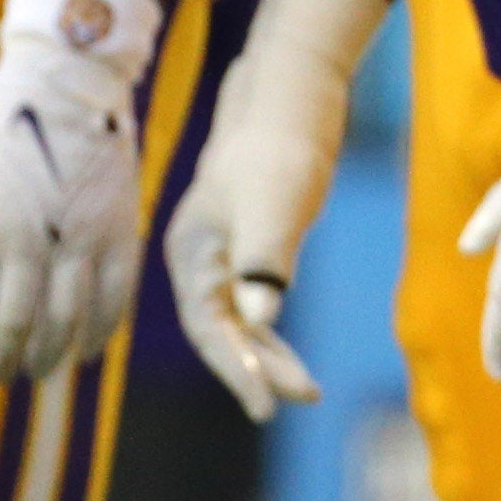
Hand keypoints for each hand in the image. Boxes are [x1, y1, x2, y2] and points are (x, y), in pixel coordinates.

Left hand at [0, 0, 159, 388]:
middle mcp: (33, 239)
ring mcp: (82, 237)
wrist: (68, 82)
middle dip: (1, 360)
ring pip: (65, 321)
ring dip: (47, 356)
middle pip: (17, 325)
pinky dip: (99, 333)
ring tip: (32, 371)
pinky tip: (84, 353)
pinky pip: (114, 298)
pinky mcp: (120, 231)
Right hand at [161, 0, 386, 422]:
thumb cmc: (280, 145)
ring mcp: (222, 253)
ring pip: (238, 323)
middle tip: (307, 397)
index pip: (209, 329)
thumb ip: (265, 261)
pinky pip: (251, 305)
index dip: (237, 370)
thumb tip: (262, 321)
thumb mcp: (274, 203)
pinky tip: (288, 355)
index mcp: (190, 252)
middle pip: (222, 332)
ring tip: (309, 391)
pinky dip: (270, 333)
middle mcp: (199, 258)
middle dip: (260, 369)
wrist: (293, 94)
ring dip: (268, 357)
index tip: (268, 405)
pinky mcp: (247, 245)